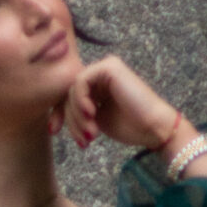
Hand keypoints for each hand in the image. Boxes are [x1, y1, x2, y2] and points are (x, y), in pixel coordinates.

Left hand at [57, 54, 178, 152]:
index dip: (59, 113)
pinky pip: (81, 81)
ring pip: (73, 89)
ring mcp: (106, 67)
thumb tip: (52, 117)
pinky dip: (81, 99)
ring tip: (90, 133)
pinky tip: (91, 113)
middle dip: (70, 119)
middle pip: (68, 93)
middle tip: (83, 139)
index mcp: (98, 84)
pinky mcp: (110, 66)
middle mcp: (101, 72)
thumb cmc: (131, 127)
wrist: (154, 128)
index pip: (68, 95)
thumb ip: (78, 113)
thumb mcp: (95, 121)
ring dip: (77, 115)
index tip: (54, 132)